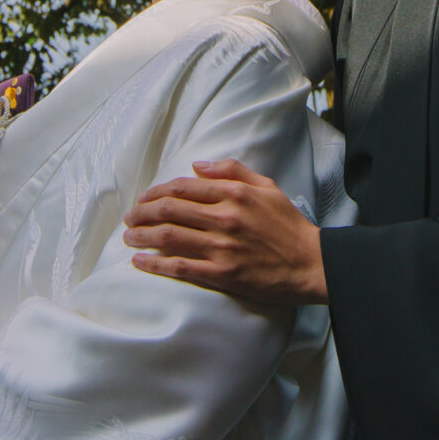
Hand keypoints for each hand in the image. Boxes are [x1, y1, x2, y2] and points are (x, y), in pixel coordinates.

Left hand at [123, 160, 326, 303]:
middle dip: (142, 212)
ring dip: (141, 236)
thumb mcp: (267, 186)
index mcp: (234, 194)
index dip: (157, 191)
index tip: (145, 198)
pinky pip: (180, 267)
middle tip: (129, 218)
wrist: (310, 263)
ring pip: (168, 236)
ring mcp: (221, 247)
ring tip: (128, 237)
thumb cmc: (289, 225)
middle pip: (169, 210)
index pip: (184, 187)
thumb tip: (198, 166)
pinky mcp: (221, 273)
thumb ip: (232, 171)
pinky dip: (155, 263)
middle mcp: (224, 218)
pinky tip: (140, 261)